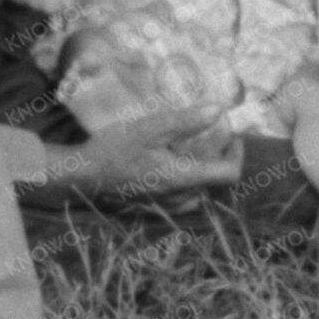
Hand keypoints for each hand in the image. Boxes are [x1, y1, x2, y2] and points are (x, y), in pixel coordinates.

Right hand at [38, 104, 241, 198]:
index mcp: (183, 178)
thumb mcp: (149, 128)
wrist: (81, 177)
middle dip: (219, 157)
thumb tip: (218, 110)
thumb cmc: (113, 149)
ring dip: (202, 170)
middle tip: (212, 135)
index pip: (229, 174)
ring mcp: (167, 207)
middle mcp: (180, 198)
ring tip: (191, 148)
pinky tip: (169, 163)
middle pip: (216, 181)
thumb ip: (185, 121)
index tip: (231, 135)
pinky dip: (185, 180)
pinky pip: (182, 197)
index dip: (237, 153)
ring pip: (200, 190)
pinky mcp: (155, 209)